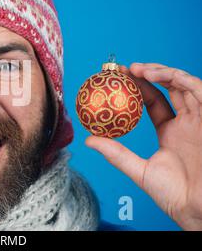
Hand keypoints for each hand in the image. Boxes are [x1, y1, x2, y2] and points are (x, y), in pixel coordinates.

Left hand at [86, 63, 201, 230]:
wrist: (199, 209)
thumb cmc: (175, 196)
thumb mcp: (140, 170)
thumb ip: (117, 154)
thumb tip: (88, 140)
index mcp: (171, 131)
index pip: (153, 100)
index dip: (136, 86)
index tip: (116, 76)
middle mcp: (187, 121)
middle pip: (169, 87)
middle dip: (147, 73)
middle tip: (124, 69)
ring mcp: (200, 119)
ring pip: (184, 84)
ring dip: (162, 72)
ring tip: (138, 71)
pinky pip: (200, 92)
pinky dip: (182, 80)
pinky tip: (162, 77)